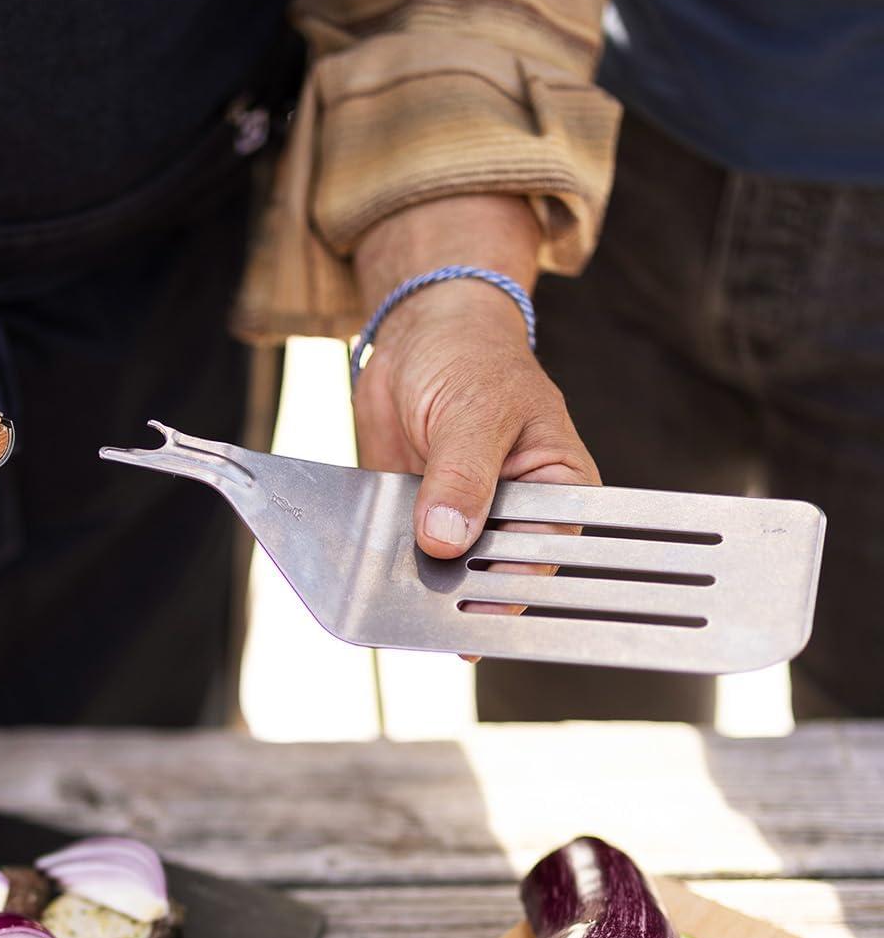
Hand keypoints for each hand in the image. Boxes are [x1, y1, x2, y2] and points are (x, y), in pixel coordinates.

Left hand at [350, 195, 598, 559]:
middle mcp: (518, 514)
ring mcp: (467, 520)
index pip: (545, 554)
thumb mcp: (474, 411)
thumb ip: (463, 476)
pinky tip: (377, 563)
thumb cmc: (472, 358)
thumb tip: (447, 536)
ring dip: (422, 575)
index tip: (476, 600)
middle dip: (462, 583)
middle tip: (428, 589)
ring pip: (449, 569)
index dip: (513, 584)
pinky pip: (409, 554)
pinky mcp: (422, 518)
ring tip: (399, 580)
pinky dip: (392, 560)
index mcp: (560, 490)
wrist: (418, 337)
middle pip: (496, 573)